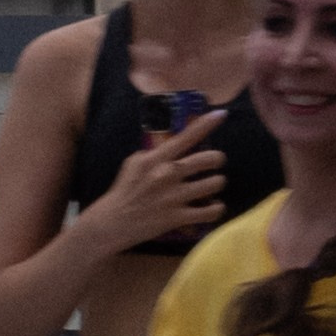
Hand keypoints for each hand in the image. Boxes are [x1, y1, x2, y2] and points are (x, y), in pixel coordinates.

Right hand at [93, 117, 227, 255]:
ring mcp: (174, 196)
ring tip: (211, 186)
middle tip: (215, 164)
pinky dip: (216, 208)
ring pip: (215, 184)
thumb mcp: (134, 163)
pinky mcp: (178, 217)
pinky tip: (212, 206)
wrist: (113, 222)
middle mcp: (168, 174)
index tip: (221, 114)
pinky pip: (211, 212)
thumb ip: (155, 153)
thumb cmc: (124, 190)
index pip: (186, 136)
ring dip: (217, 183)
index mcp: (156, 158)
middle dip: (217, 159)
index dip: (206, 123)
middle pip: (209, 159)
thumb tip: (174, 144)